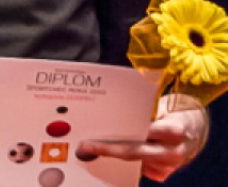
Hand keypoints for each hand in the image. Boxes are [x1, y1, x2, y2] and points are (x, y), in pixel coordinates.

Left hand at [75, 94, 208, 181]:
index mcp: (174, 129)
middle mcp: (174, 150)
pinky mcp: (164, 173)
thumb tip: (113, 108)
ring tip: (91, 149)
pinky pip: (139, 168)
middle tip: (85, 147)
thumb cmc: (171, 112)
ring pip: (134, 162)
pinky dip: (124, 162)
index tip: (100, 131)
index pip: (144, 132)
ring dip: (113, 156)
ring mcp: (169, 165)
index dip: (123, 132)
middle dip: (107, 149)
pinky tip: (110, 154)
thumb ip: (144, 110)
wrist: (194, 129)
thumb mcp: (162, 106)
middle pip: (134, 152)